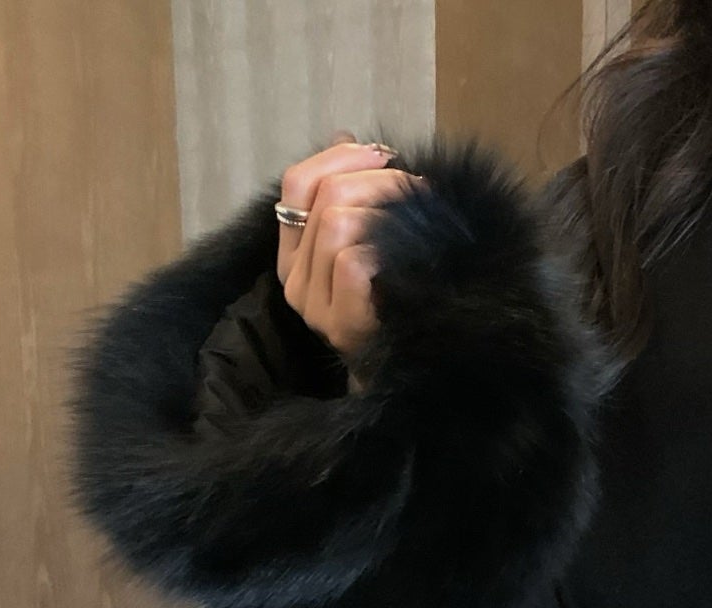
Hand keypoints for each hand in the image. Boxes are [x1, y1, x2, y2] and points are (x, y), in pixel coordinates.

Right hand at [276, 131, 424, 364]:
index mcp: (293, 254)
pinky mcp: (339, 324)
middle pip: (324, 199)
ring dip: (384, 208)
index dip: (337, 158)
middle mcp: (294, 280)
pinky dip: (384, 248)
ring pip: (336, 224)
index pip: (297, 185)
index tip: (382, 154)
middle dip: (375, 181)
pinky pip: (352, 262)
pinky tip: (409, 251)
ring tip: (418, 213)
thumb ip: (350, 194)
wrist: (406, 365)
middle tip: (414, 186)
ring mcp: (313, 306)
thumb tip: (346, 138)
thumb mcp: (367, 238)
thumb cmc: (391, 296)